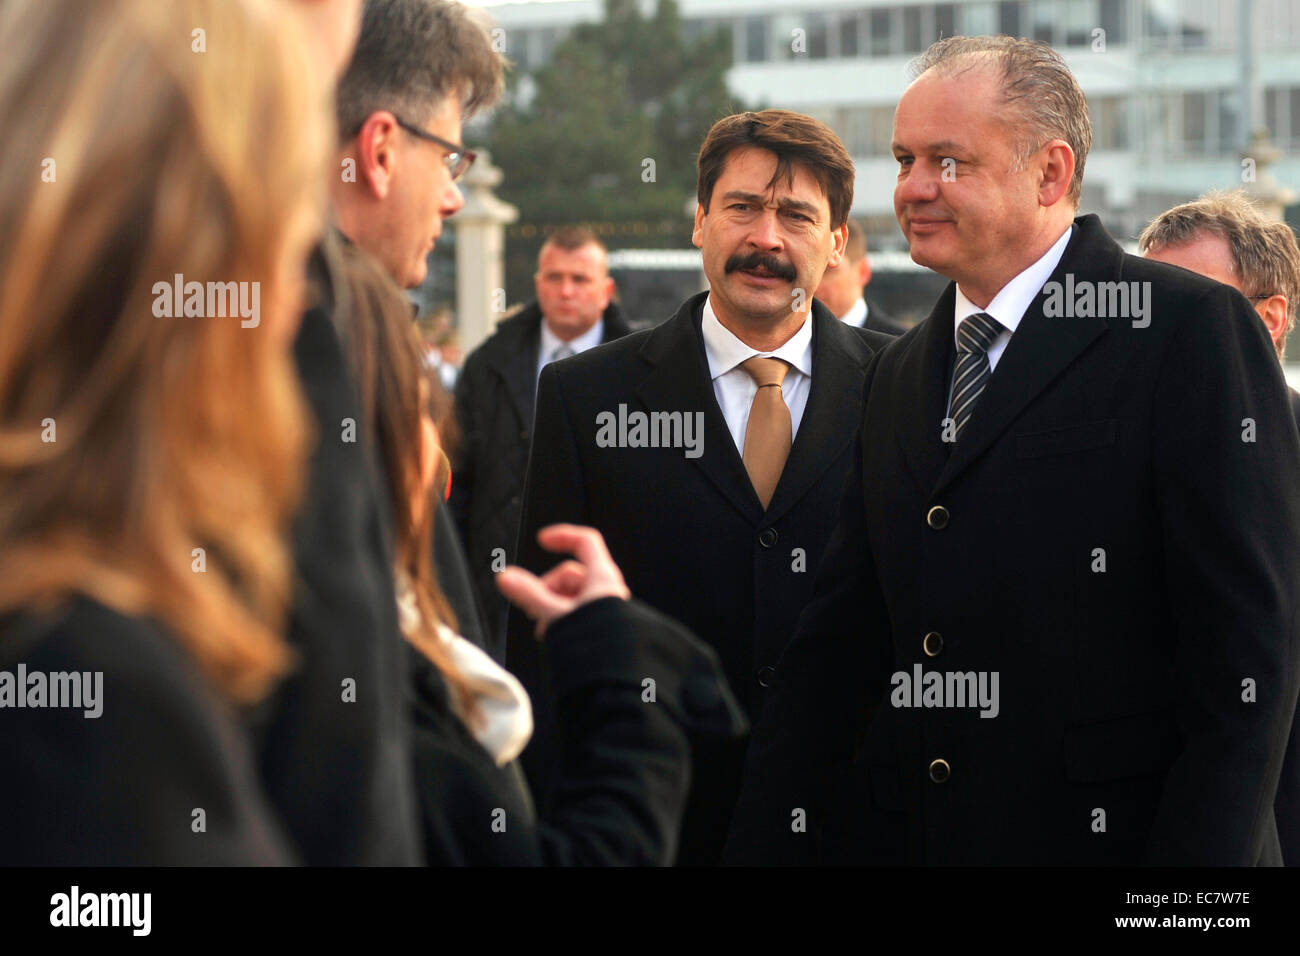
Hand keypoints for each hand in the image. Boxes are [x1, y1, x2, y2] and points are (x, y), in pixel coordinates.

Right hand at [496, 524, 631, 636]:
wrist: (614, 678)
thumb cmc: (593, 643)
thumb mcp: (554, 614)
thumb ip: (528, 594)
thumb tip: (504, 577)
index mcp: (602, 577)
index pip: (585, 542)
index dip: (562, 536)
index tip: (541, 541)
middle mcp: (607, 589)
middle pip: (571, 574)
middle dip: (548, 589)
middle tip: (534, 609)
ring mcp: (606, 608)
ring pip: (572, 596)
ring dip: (552, 608)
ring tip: (545, 629)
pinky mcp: (604, 626)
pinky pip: (579, 613)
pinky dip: (563, 619)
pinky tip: (554, 636)